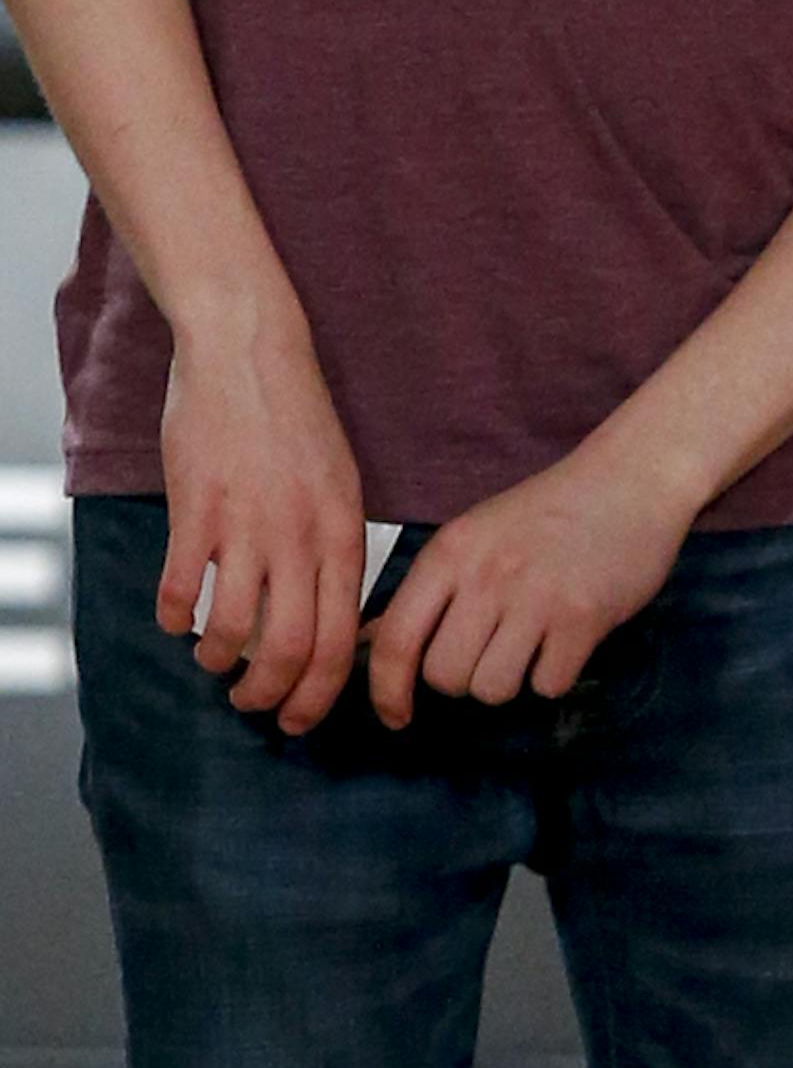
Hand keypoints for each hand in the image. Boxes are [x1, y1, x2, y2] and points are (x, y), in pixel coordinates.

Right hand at [158, 309, 365, 733]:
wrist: (250, 352)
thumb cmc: (297, 419)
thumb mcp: (342, 484)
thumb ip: (338, 549)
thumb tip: (337, 620)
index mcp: (343, 535)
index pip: (340, 641)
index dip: (319, 694)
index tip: (300, 716)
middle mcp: (301, 538)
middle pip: (290, 651)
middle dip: (271, 697)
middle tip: (253, 705)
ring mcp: (248, 525)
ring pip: (234, 631)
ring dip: (217, 661)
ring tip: (211, 661)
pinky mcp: (197, 510)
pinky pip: (181, 590)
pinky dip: (174, 619)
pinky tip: (175, 619)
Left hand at [366, 446, 690, 727]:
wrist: (629, 481)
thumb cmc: (548, 512)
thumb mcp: (474, 535)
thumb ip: (427, 590)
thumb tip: (369, 640)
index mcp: (451, 552)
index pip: (395, 639)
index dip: (386, 690)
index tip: (395, 715)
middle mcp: (487, 575)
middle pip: (445, 676)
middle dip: (464, 679)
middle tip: (490, 651)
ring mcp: (536, 598)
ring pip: (493, 689)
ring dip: (510, 679)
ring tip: (531, 643)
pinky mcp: (583, 619)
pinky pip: (547, 686)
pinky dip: (554, 674)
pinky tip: (565, 639)